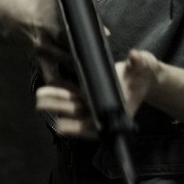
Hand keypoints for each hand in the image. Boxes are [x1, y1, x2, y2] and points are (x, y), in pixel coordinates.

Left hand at [35, 48, 159, 139]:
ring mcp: (96, 103)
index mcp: (118, 108)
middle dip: (60, 109)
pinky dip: (62, 94)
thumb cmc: (144, 73)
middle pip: (79, 113)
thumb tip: (135, 56)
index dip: (78, 127)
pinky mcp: (91, 95)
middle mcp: (104, 110)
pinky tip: (47, 90)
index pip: (96, 122)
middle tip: (40, 104)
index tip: (61, 126)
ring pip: (74, 105)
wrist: (143, 76)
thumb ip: (139, 63)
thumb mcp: (144, 66)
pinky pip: (74, 97)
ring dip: (56, 101)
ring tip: (39, 96)